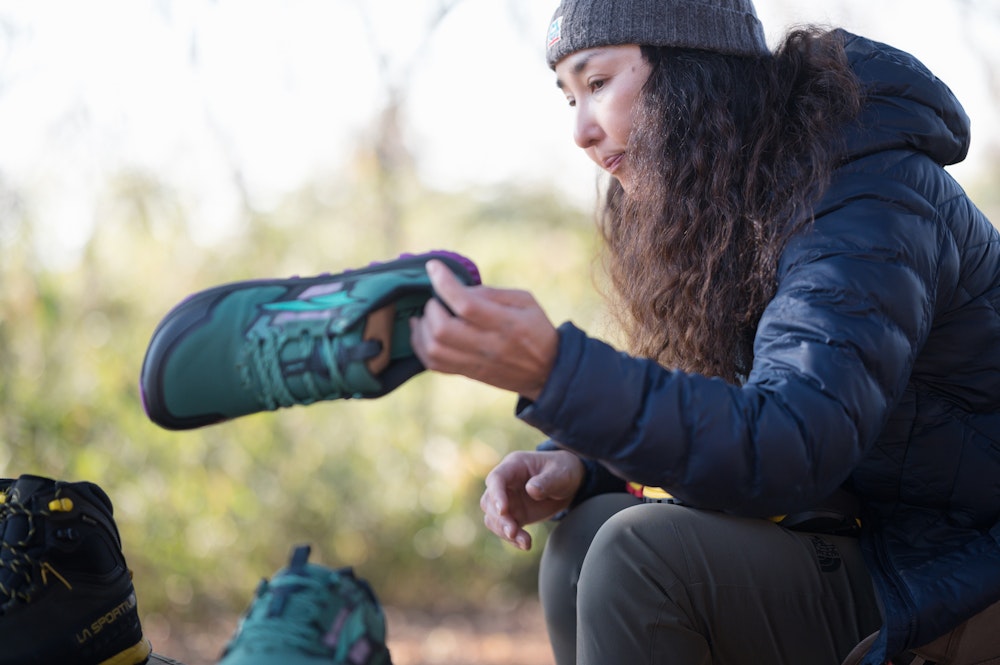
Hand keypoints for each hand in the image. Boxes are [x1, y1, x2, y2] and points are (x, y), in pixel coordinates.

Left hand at [409, 260, 558, 400]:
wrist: (546, 371)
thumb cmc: (536, 329)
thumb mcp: (525, 301)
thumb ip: (492, 293)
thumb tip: (458, 288)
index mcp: (506, 323)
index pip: (467, 305)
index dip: (444, 283)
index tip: (433, 267)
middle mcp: (489, 345)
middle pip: (443, 329)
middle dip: (432, 307)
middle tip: (436, 299)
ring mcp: (476, 362)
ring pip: (434, 349)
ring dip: (422, 327)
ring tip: (427, 314)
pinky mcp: (468, 373)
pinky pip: (434, 364)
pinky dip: (420, 346)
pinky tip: (422, 331)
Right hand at [480, 449, 584, 550]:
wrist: (569, 483)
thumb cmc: (563, 471)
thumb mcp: (561, 474)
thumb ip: (547, 481)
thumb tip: (531, 490)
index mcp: (514, 466)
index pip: (496, 479)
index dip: (496, 494)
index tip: (503, 511)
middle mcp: (506, 483)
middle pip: (489, 501)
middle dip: (499, 519)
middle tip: (513, 532)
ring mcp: (509, 500)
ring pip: (494, 518)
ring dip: (504, 532)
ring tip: (524, 542)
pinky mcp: (515, 515)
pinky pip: (505, 529)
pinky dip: (513, 539)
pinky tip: (525, 545)